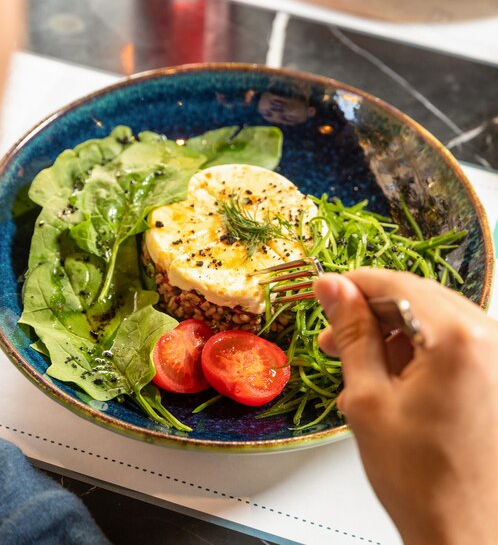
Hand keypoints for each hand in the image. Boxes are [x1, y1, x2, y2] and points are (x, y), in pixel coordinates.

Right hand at [314, 268, 497, 544]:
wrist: (468, 535)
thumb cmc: (421, 479)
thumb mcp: (369, 396)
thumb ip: (351, 332)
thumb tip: (332, 287)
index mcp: (458, 340)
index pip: (396, 284)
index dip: (352, 286)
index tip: (324, 293)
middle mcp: (491, 340)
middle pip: (416, 298)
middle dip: (370, 313)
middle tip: (332, 336)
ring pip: (433, 319)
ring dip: (391, 334)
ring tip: (357, 364)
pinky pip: (452, 342)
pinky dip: (417, 350)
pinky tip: (389, 376)